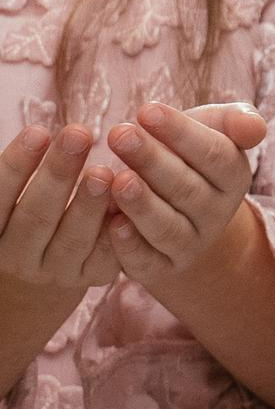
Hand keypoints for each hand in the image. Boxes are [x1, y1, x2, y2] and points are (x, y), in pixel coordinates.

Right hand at [0, 126, 121, 294]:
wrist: (39, 271)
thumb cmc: (25, 212)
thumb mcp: (11, 197)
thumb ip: (20, 172)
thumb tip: (36, 133)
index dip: (16, 166)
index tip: (38, 131)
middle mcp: (17, 255)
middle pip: (37, 216)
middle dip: (58, 173)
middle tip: (79, 135)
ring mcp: (54, 270)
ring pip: (73, 239)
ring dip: (90, 205)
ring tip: (105, 171)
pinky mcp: (91, 277)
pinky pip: (106, 256)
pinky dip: (117, 231)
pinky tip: (128, 204)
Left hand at [100, 103, 268, 290]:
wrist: (175, 210)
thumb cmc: (187, 158)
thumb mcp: (213, 131)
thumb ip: (235, 122)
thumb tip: (255, 129)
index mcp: (234, 177)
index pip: (215, 154)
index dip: (181, 133)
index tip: (146, 110)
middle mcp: (217, 214)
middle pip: (187, 189)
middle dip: (152, 160)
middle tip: (119, 134)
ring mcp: (190, 244)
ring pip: (168, 227)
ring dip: (142, 204)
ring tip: (117, 180)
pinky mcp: (160, 268)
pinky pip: (146, 261)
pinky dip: (129, 246)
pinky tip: (111, 224)